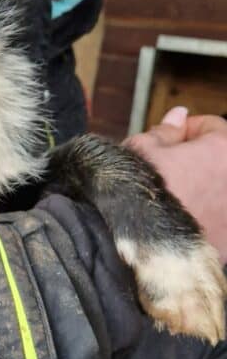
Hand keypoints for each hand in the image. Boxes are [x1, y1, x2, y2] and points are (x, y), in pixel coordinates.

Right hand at [125, 107, 226, 264]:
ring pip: (219, 188)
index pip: (211, 125)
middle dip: (197, 160)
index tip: (167, 141)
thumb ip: (165, 130)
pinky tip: (179, 222)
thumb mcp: (142, 149)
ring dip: (203, 187)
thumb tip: (179, 115)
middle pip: (219, 159)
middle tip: (168, 169)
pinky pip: (218, 218)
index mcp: (222, 148)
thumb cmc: (140, 191)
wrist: (142, 243)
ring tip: (172, 198)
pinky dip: (205, 216)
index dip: (185, 130)